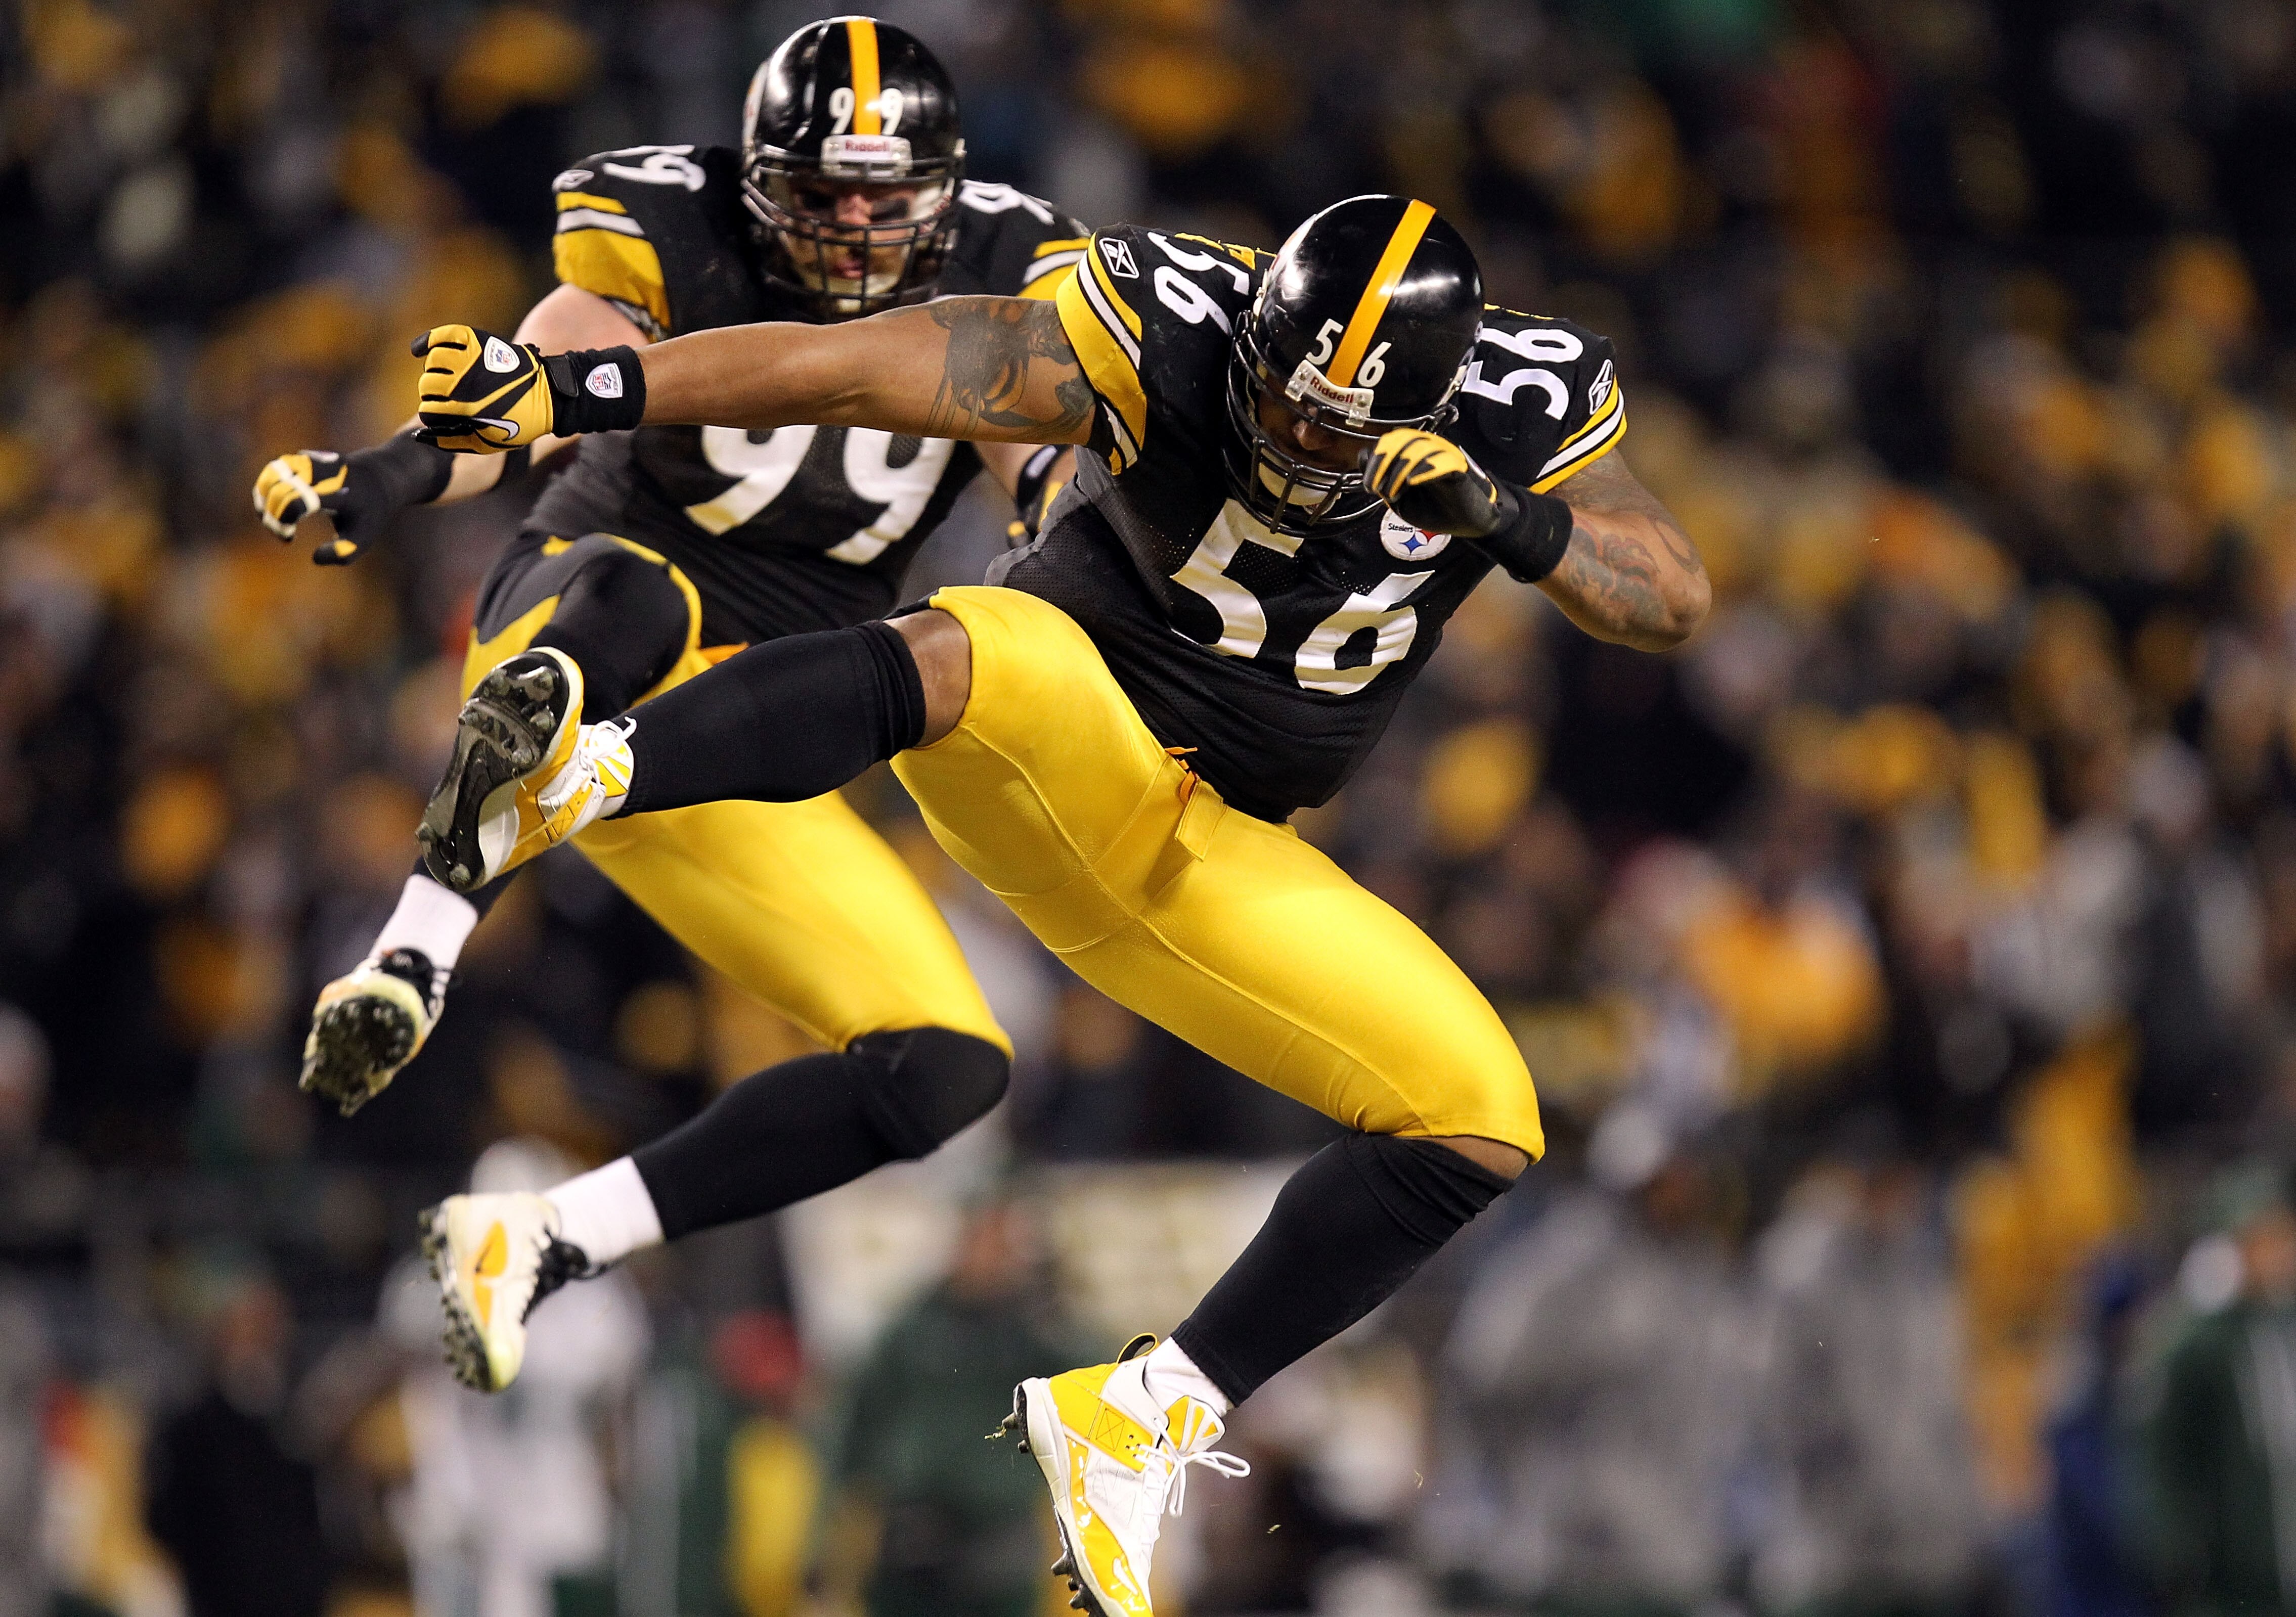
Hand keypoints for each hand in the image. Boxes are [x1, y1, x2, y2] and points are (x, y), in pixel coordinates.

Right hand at [254, 450, 359, 560]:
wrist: (383, 476)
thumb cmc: (370, 513)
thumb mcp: (365, 538)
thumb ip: (343, 554)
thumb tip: (314, 556)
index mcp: (340, 495)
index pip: (298, 501)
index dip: (282, 520)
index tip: (289, 537)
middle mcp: (325, 474)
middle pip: (281, 487)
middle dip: (271, 512)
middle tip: (281, 531)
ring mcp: (315, 461)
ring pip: (275, 471)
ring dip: (263, 495)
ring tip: (267, 515)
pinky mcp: (306, 456)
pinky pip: (277, 467)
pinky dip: (267, 485)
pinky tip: (270, 503)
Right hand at [413, 325, 555, 451]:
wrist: (549, 397)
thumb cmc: (517, 424)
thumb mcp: (486, 443)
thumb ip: (452, 441)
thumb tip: (421, 435)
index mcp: (466, 408)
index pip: (428, 410)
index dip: (432, 415)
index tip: (440, 415)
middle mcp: (466, 381)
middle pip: (427, 384)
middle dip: (432, 393)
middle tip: (446, 395)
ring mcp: (472, 358)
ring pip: (433, 360)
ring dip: (435, 369)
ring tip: (446, 376)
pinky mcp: (479, 341)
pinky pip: (443, 335)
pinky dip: (429, 341)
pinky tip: (421, 349)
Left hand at [1360, 428, 1504, 538]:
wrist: (1462, 523)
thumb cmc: (1432, 509)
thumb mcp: (1398, 497)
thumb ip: (1382, 477)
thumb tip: (1362, 456)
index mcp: (1415, 452)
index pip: (1392, 440)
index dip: (1376, 459)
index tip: (1369, 486)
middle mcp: (1430, 448)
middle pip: (1403, 438)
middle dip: (1383, 462)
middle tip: (1376, 488)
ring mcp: (1445, 455)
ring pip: (1419, 447)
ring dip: (1399, 470)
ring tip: (1393, 493)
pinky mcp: (1458, 469)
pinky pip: (1442, 460)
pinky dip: (1424, 469)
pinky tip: (1412, 482)